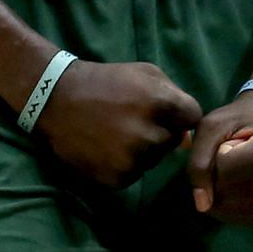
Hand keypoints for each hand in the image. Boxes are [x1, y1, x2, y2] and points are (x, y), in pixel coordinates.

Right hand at [34, 59, 202, 187]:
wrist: (59, 99)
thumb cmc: (108, 81)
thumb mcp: (147, 74)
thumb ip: (176, 98)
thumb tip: (188, 138)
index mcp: (160, 102)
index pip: (193, 117)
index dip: (181, 115)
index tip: (165, 112)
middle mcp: (148, 133)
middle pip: (173, 140)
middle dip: (161, 131)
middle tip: (135, 120)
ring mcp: (130, 158)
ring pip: (154, 159)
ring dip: (144, 149)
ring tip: (119, 132)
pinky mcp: (115, 177)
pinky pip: (134, 173)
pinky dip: (126, 164)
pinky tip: (108, 147)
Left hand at [188, 92, 252, 221]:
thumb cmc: (240, 122)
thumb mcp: (213, 126)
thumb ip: (199, 161)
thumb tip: (203, 206)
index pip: (226, 168)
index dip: (217, 155)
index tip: (234, 142)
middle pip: (227, 192)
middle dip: (217, 175)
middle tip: (235, 156)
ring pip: (229, 209)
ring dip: (219, 191)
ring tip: (237, 170)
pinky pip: (237, 219)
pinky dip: (227, 205)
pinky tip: (238, 186)